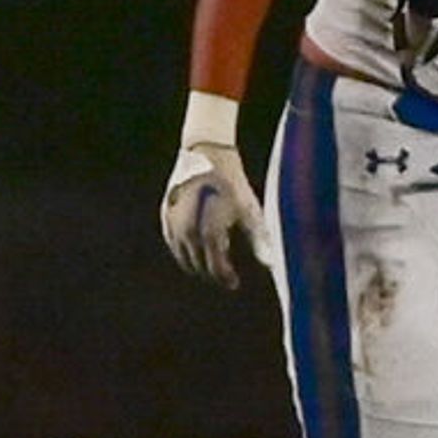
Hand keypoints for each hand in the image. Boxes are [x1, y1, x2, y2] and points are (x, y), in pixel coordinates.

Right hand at [159, 98, 271, 289]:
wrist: (208, 155)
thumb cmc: (233, 184)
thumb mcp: (250, 211)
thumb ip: (258, 240)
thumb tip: (271, 265)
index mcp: (210, 234)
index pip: (215, 269)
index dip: (226, 279)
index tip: (234, 283)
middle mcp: (188, 233)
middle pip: (198, 265)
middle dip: (212, 271)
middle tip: (225, 272)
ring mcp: (174, 224)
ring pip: (182, 256)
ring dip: (197, 262)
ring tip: (212, 259)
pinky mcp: (166, 215)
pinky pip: (173, 242)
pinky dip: (183, 249)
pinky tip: (196, 246)